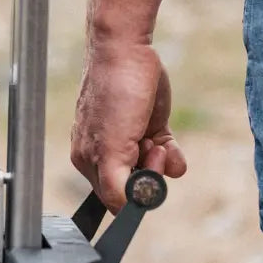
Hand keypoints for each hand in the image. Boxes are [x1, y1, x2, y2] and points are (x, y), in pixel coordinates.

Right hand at [70, 37, 186, 210]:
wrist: (128, 51)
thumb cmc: (113, 93)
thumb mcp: (110, 147)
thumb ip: (114, 185)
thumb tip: (125, 210)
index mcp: (88, 160)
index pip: (113, 198)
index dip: (134, 192)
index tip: (144, 173)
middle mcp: (107, 153)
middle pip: (136, 185)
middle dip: (150, 173)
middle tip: (151, 149)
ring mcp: (130, 141)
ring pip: (155, 171)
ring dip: (164, 163)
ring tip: (158, 142)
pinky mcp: (150, 129)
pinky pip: (166, 155)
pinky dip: (173, 155)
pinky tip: (170, 144)